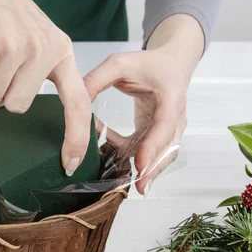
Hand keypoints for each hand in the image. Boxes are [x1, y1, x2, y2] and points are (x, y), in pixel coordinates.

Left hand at [84, 14, 203, 194]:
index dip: (153, 146)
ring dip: (144, 170)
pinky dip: (130, 156)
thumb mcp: (119, 64)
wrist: (170, 65)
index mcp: (171, 98)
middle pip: (168, 149)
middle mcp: (176, 118)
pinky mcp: (159, 137)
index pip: (164, 126)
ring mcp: (170, 131)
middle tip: (139, 187)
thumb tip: (75, 100)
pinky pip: (147, 153)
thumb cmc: (148, 64)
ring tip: (126, 183)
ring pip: (161, 157)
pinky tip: (108, 149)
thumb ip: (96, 80)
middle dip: (154, 169)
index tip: (140, 163)